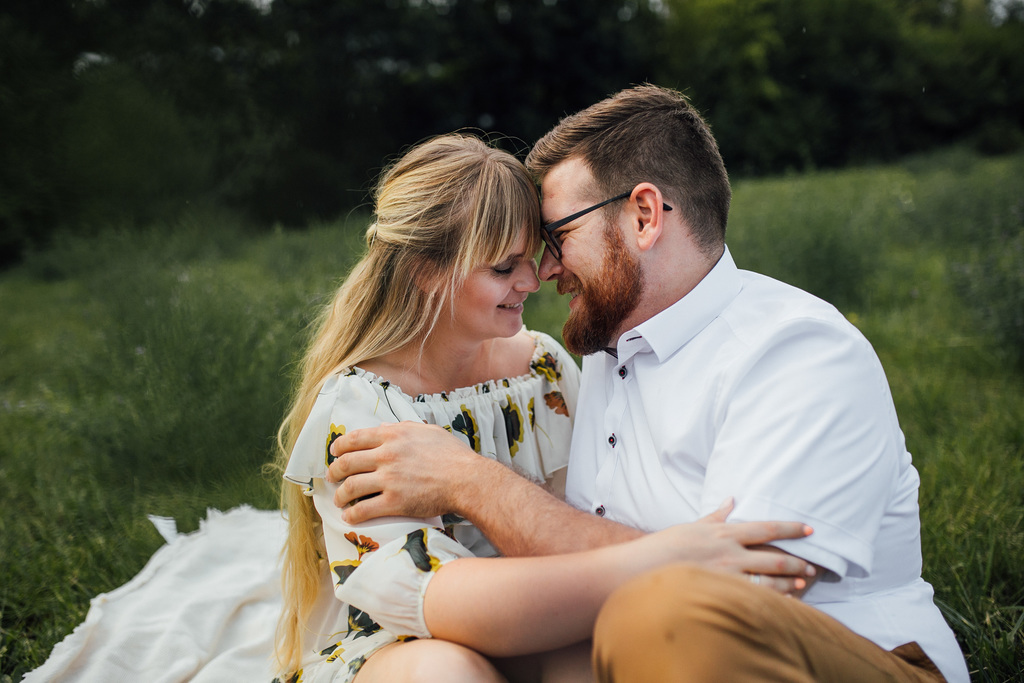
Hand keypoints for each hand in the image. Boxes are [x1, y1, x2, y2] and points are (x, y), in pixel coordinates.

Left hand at [326, 421, 485, 522]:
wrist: (468, 480)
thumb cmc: (452, 455)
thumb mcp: (427, 432)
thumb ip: (403, 428)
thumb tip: (382, 427)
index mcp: (393, 436)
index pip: (354, 438)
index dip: (338, 446)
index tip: (333, 452)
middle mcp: (387, 455)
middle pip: (346, 463)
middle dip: (334, 472)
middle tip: (331, 477)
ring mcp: (390, 479)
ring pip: (351, 487)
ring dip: (340, 495)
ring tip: (339, 500)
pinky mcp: (395, 502)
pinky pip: (364, 509)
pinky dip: (352, 515)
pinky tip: (349, 518)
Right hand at [628, 498, 816, 595]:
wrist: (641, 569)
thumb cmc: (665, 547)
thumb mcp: (692, 526)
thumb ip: (716, 516)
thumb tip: (731, 499)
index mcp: (723, 533)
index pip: (765, 528)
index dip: (791, 529)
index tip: (810, 530)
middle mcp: (729, 553)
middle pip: (774, 556)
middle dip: (797, 561)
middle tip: (813, 566)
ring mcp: (726, 576)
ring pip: (768, 580)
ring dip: (789, 583)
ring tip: (803, 583)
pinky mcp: (720, 595)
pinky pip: (752, 599)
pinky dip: (771, 600)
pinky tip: (783, 602)